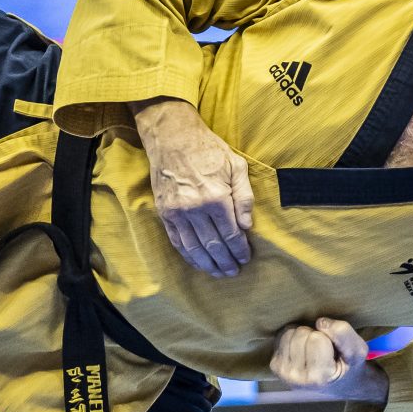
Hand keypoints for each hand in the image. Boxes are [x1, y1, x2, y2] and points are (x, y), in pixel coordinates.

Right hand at [135, 99, 252, 277]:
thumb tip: (247, 226)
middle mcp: (195, 209)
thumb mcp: (236, 166)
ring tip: (217, 273)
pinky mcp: (165, 213)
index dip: (239, 250)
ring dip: (207, 264)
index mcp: (216, 197)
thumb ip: (244, 197)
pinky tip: (197, 262)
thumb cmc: (209, 150)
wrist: (172, 138)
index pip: (231, 234)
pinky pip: (177, 241)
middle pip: (213, 245)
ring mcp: (177, 212)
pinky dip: (188, 255)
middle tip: (233, 272)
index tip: (245, 258)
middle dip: (225, 262)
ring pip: (194, 248)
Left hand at [270, 318, 384, 400]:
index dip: (329, 337)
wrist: (339, 384)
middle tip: (323, 349)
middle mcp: (296, 378)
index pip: (317, 338)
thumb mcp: (358, 350)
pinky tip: (302, 350)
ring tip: (313, 350)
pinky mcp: (275, 367)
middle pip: (301, 334)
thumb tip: (320, 322)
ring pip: (289, 333)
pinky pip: (281, 337)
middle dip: (314, 335)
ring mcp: (283, 373)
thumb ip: (344, 334)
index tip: (334, 349)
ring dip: (303, 335)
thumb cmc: (348, 366)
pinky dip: (293, 338)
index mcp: (318, 377)